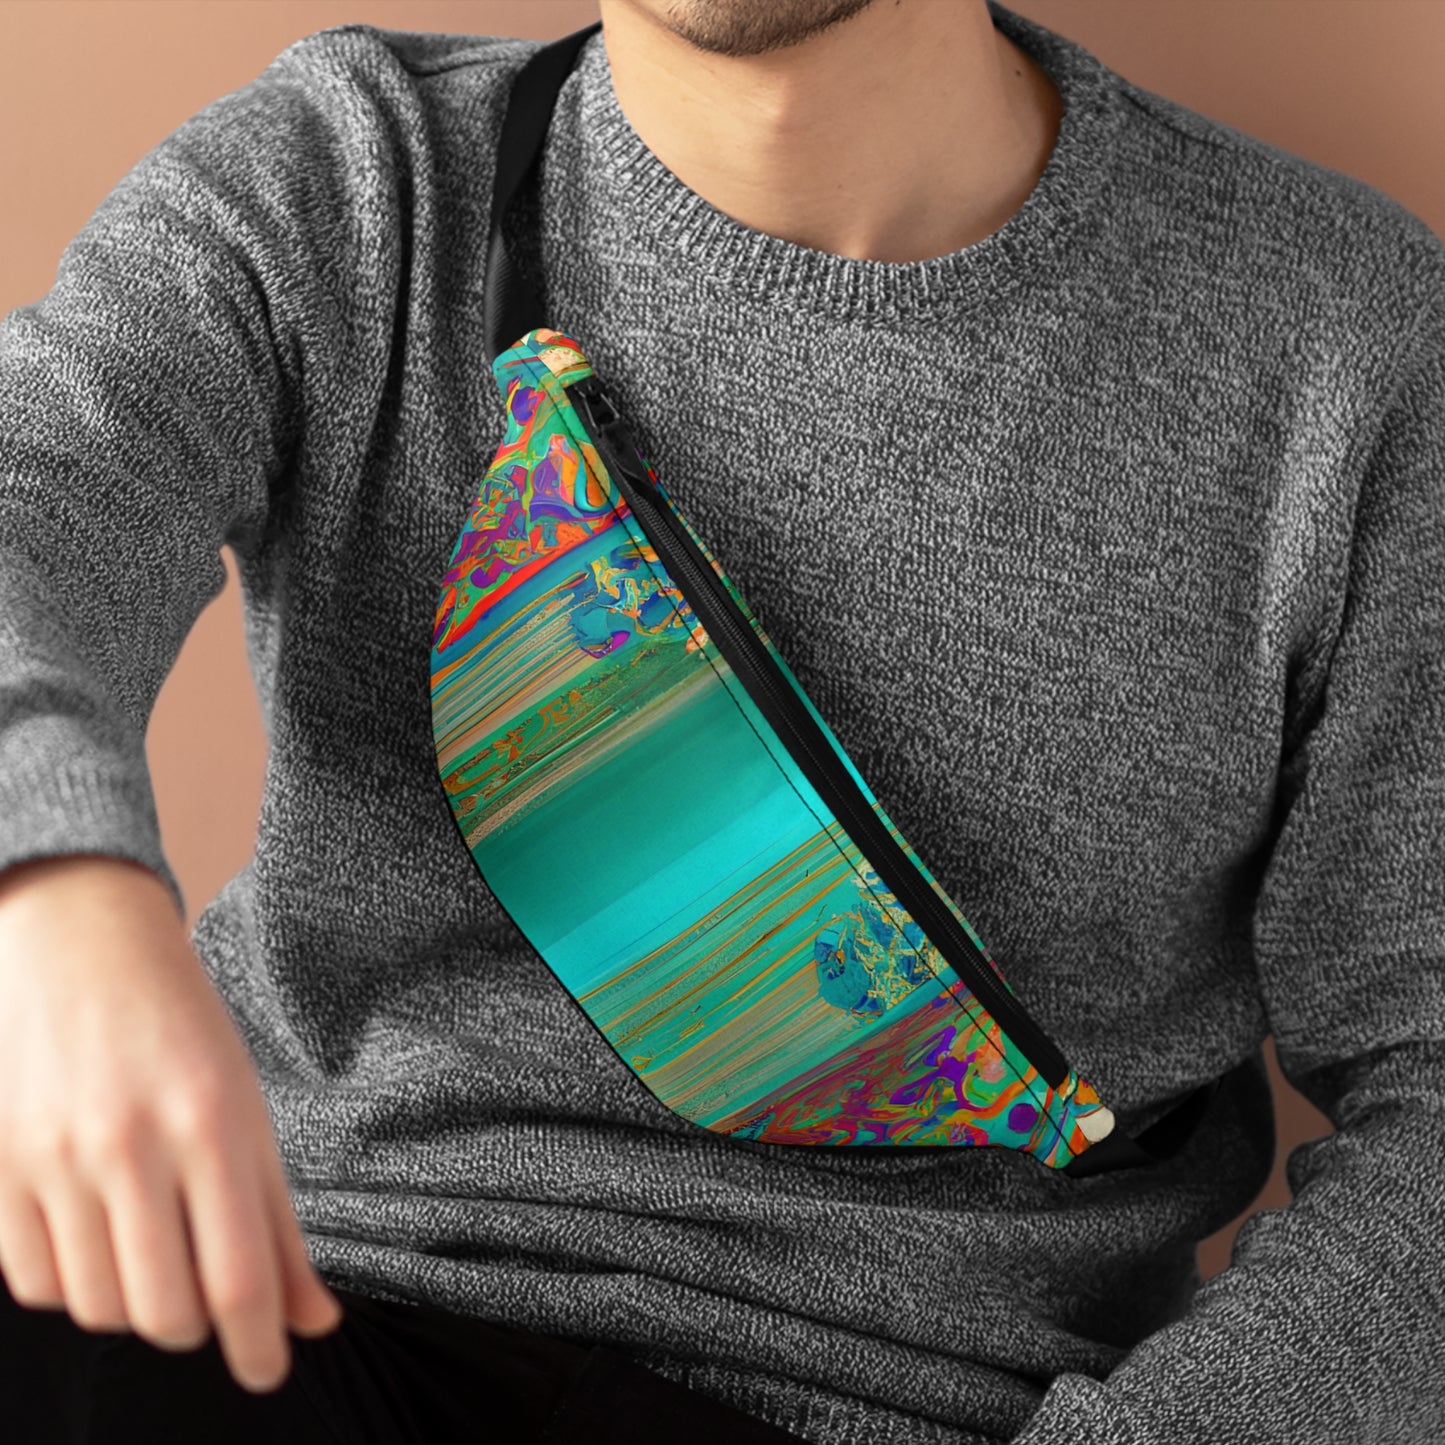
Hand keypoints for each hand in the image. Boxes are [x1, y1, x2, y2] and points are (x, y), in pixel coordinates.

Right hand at [0, 854, 343, 1392]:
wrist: (85, 950)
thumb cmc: (184, 1032)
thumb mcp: (250, 1113)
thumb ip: (278, 1223)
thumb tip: (314, 1321)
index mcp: (212, 1124)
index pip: (239, 1276)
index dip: (258, 1346)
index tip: (270, 1369)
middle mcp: (132, 1146)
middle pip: (166, 1312)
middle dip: (198, 1326)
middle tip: (209, 1292)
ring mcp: (56, 1161)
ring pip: (100, 1309)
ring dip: (137, 1306)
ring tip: (155, 1254)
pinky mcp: (0, 1173)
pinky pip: (37, 1285)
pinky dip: (77, 1283)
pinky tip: (100, 1237)